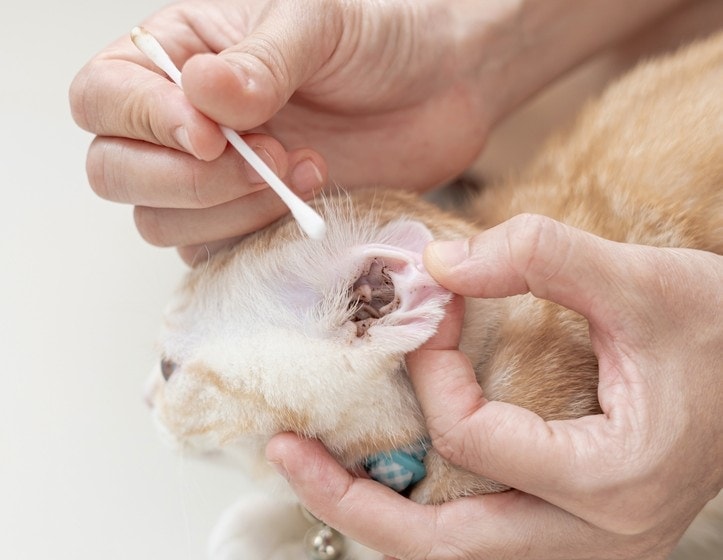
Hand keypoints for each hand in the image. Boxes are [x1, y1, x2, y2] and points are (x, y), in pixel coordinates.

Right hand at [70, 0, 683, 261]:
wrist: (441, 89)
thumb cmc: (379, 38)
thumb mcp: (318, 24)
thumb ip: (260, 62)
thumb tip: (204, 97)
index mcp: (179, 57)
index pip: (103, 97)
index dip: (143, 123)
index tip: (211, 135)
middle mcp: (185, 123)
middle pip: (117, 172)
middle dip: (188, 179)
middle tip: (268, 156)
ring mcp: (216, 180)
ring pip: (164, 223)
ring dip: (230, 209)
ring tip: (305, 169)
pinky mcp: (252, 222)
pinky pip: (217, 254)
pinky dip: (255, 239)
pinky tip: (309, 201)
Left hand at [266, 214, 722, 558]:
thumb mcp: (642, 279)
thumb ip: (540, 257)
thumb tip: (439, 264)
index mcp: (611, 480)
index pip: (475, 439)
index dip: (432, 370)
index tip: (428, 314)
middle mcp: (597, 537)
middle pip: (443, 548)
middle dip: (354, 502)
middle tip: (288, 456)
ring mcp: (586, 548)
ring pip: (457, 558)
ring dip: (380, 520)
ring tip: (319, 477)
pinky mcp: (577, 532)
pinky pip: (481, 542)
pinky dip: (424, 516)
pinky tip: (390, 481)